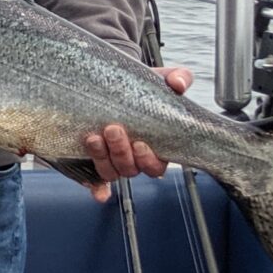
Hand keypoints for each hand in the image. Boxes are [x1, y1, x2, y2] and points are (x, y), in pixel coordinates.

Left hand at [81, 66, 192, 199]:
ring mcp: (113, 160)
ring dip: (102, 158)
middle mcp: (134, 158)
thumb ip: (177, 78)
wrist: (111, 85)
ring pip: (111, 171)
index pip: (157, 165)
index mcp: (155, 146)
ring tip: (95, 137)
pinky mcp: (94, 159)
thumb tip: (178, 83)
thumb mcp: (161, 79)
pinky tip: (97, 193)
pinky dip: (98, 189)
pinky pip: (97, 181)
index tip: (141, 143)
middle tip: (113, 130)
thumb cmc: (141, 87)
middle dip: (121, 152)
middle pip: (131, 168)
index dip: (149, 159)